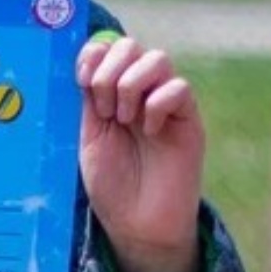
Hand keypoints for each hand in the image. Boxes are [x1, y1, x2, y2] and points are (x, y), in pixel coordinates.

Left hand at [77, 31, 208, 271]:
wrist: (137, 225)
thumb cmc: (113, 186)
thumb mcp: (91, 138)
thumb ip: (91, 99)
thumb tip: (89, 56)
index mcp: (113, 94)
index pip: (108, 49)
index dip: (94, 53)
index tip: (82, 79)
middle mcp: (140, 93)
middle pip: (131, 46)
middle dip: (110, 71)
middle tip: (105, 110)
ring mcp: (166, 104)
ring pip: (157, 58)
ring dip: (132, 85)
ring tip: (125, 121)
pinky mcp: (188, 120)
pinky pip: (179, 88)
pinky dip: (158, 105)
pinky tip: (150, 132)